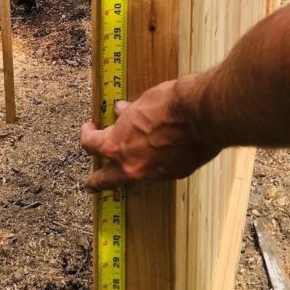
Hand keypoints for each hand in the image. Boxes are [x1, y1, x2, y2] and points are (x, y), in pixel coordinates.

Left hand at [80, 79, 219, 188]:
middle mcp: (132, 166)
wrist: (202, 114)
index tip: (89, 129)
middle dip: (95, 182)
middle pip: (105, 179)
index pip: (91, 145)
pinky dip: (156, 163)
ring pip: (135, 175)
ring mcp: (154, 175)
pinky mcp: (176, 175)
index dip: (87, 135)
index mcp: (116, 146)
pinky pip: (159, 171)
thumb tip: (122, 112)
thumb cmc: (169, 104)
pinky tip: (162, 152)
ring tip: (133, 157)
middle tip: (89, 185)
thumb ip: (129, 115)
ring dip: (131, 167)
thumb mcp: (141, 104)